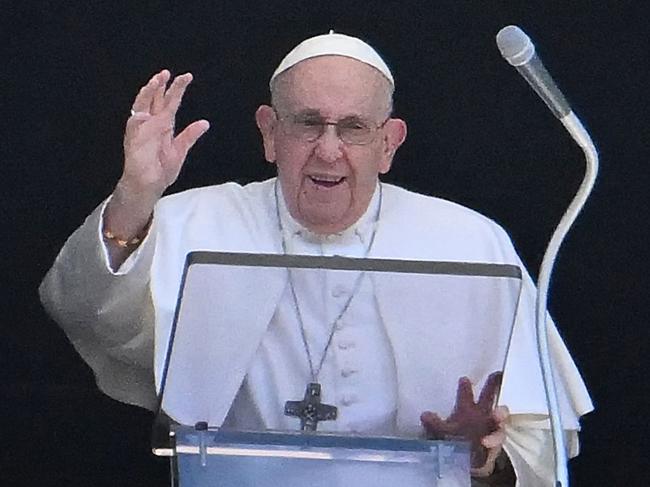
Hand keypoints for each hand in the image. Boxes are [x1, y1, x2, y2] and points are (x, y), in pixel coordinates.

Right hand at [121, 69, 209, 201]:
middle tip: (167, 72)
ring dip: (148, 93)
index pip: (171, 102)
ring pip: (142, 105)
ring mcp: (141, 130)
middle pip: (155, 99)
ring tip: (155, 82)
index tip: (187, 76)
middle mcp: (152, 123)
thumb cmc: (161, 169)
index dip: (177, 89)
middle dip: (160, 85)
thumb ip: (190, 135)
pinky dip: (138, 117)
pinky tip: (144, 111)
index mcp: (164, 124)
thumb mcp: (180, 150)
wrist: (149, 186)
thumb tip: (204, 122)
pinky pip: (134, 125)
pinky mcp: (133, 140)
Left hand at [420, 372, 508, 476]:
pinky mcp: (496, 442)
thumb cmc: (452, 444)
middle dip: (493, 385)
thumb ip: (433, 424)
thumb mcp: (439, 433)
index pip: (466, 393)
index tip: (464, 378)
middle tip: (497, 375)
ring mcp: (490, 428)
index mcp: (465, 409)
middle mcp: (480, 415)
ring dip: (499, 414)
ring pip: (499, 416)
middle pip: (489, 396)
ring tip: (497, 414)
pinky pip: (497, 437)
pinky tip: (486, 442)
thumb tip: (424, 415)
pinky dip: (493, 439)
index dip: (465, 385)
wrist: (464, 466)